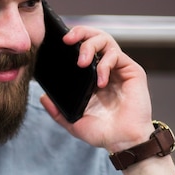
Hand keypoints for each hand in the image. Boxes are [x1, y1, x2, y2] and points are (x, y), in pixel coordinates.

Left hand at [39, 25, 154, 152]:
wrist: (122, 142)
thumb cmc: (102, 132)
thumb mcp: (73, 122)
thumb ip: (57, 111)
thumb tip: (42, 97)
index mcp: (91, 77)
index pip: (81, 49)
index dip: (72, 40)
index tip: (58, 42)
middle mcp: (105, 69)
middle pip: (94, 37)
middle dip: (80, 32)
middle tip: (67, 39)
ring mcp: (118, 69)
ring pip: (106, 40)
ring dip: (90, 45)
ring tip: (82, 62)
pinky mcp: (132, 71)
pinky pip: (117, 55)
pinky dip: (105, 64)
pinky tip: (100, 81)